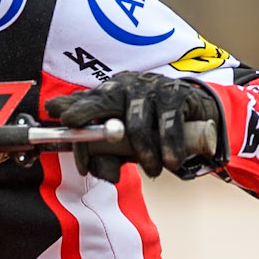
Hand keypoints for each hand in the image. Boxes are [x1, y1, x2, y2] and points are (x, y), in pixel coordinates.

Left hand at [50, 70, 224, 180]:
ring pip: (137, 122)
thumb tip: (97, 171)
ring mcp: (152, 87)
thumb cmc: (153, 131)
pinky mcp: (176, 93)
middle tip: (73, 122)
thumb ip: (108, 158)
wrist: (196, 118)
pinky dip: (170, 147)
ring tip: (153, 171)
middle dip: (86, 111)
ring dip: (144, 152)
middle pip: (103, 99)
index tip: (62, 120)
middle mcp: (127, 86)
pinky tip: (172, 162)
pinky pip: (169, 123)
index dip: (74, 112)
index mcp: (111, 95)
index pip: (88, 103)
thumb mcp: (127, 147)